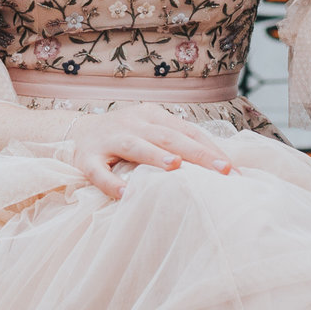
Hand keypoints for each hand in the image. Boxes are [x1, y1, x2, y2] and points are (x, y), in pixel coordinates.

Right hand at [66, 104, 234, 198]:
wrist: (78, 132)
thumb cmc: (126, 137)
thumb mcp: (151, 131)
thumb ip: (177, 142)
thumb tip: (219, 165)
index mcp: (153, 116)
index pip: (188, 131)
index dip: (211, 149)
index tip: (232, 169)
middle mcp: (133, 123)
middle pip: (168, 137)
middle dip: (197, 153)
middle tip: (221, 171)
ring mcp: (109, 139)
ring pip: (135, 145)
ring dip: (155, 156)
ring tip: (175, 167)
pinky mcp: (88, 158)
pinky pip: (99, 171)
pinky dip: (111, 183)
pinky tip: (125, 194)